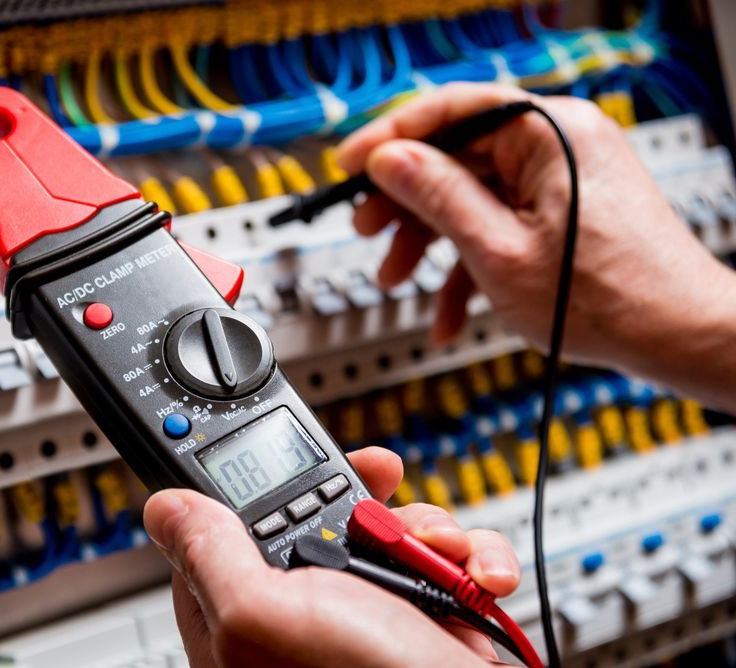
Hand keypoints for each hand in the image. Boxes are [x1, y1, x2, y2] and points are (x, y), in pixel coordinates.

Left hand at [143, 447, 519, 666]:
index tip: (291, 456)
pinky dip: (470, 560)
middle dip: (367, 500)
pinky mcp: (425, 616)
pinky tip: (474, 578)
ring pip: (390, 529)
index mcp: (244, 617)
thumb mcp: (266, 613)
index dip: (262, 483)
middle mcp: (304, 617)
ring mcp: (368, 616)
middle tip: (385, 500)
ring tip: (439, 556)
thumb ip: (211, 556)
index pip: (231, 527)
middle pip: (319, 514)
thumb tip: (165, 507)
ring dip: (429, 531)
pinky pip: (444, 559)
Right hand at [338, 83, 735, 410]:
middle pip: (456, 158)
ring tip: (396, 279)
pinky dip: (468, 266)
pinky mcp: (562, 213)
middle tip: (368, 230)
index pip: (452, 111)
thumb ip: (437, 197)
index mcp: (549, 134)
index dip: (390, 138)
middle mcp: (558, 145)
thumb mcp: (497, 251)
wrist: (677, 339)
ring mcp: (561, 180)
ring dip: (429, 243)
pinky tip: (447, 311)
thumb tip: (389, 160)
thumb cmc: (610, 299)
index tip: (348, 166)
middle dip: (406, 203)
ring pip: (471, 197)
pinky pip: (498, 226)